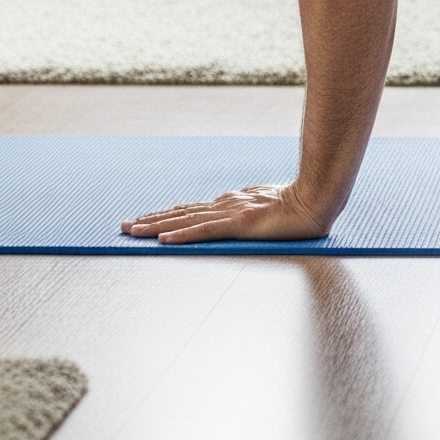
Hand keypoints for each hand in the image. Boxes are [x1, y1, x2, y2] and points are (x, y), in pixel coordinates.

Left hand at [121, 183, 334, 244]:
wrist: (316, 200)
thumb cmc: (298, 205)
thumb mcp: (267, 208)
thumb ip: (250, 212)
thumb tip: (238, 216)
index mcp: (232, 202)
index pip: (191, 210)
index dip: (166, 216)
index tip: (143, 220)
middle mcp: (225, 204)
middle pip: (180, 212)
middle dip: (149, 220)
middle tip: (124, 226)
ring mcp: (231, 213)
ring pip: (185, 220)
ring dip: (156, 226)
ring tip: (133, 231)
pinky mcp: (238, 224)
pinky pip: (204, 231)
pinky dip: (181, 234)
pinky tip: (164, 239)